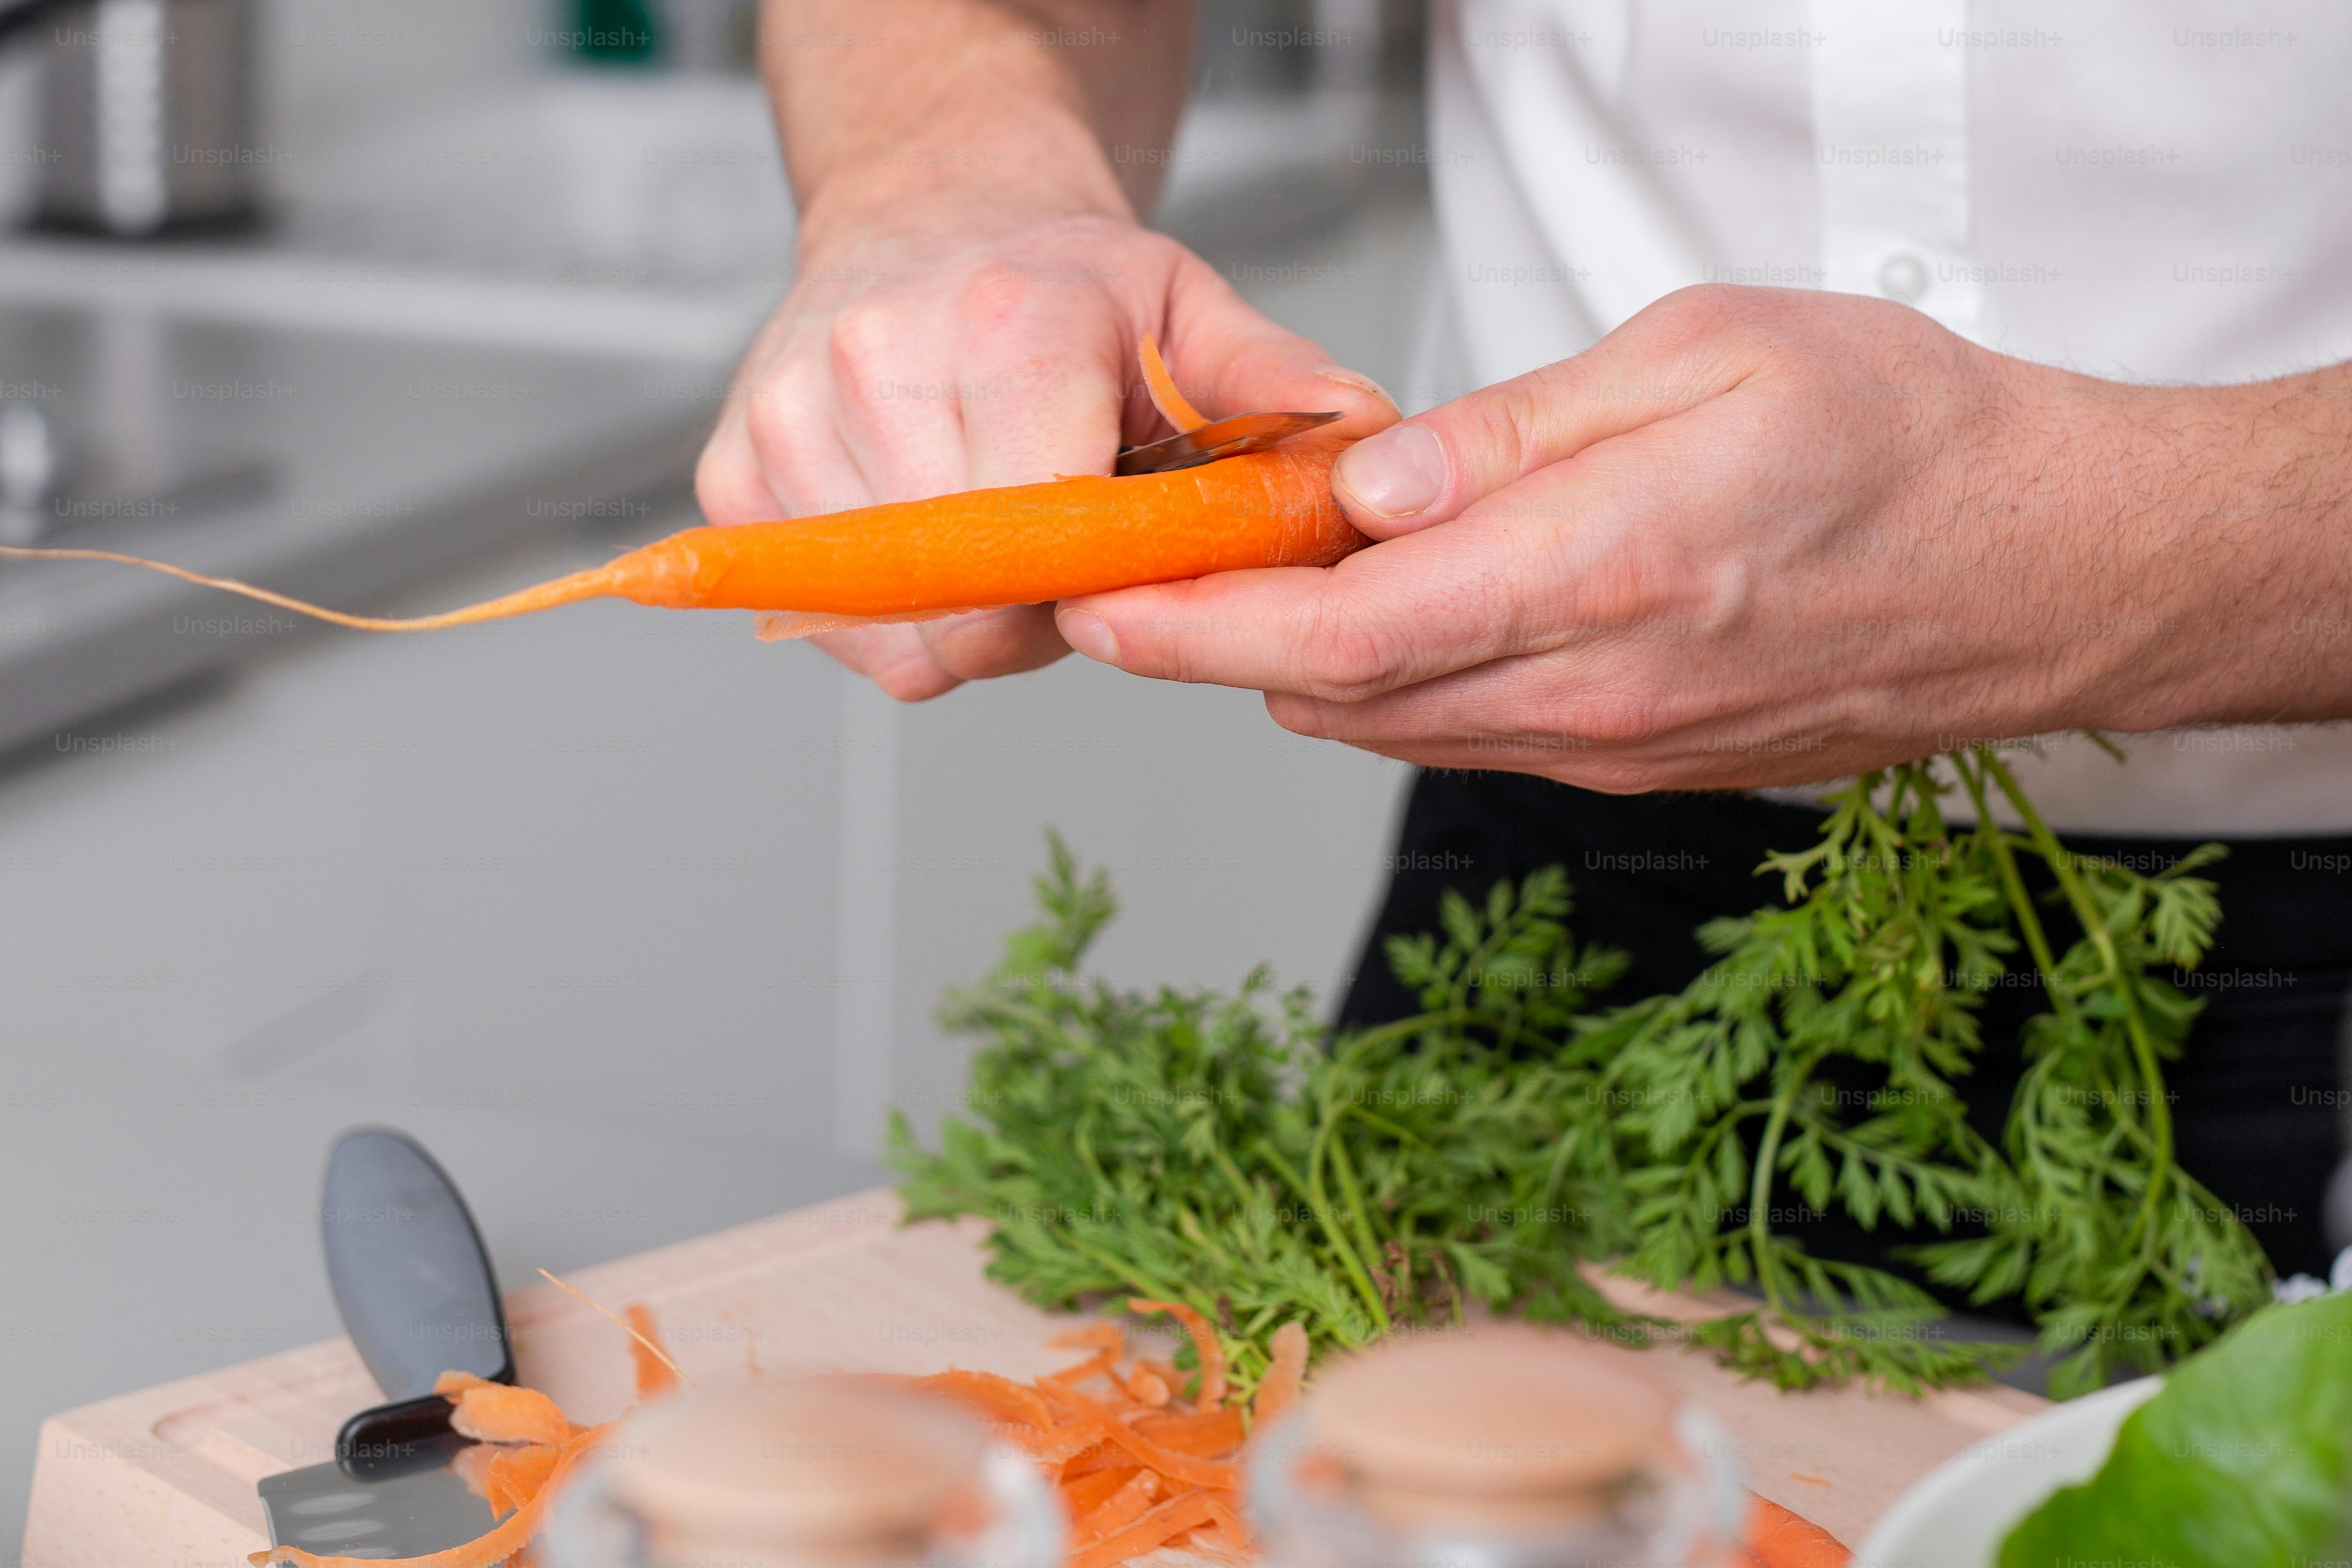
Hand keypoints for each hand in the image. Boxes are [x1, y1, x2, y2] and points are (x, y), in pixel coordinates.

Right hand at [696, 199, 1397, 700]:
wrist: (931, 216)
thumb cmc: (1060, 284)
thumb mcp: (1192, 314)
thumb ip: (1283, 392)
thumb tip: (1367, 456)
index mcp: (1006, 324)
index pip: (1044, 537)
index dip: (1095, 585)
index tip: (1123, 560)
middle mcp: (878, 362)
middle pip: (970, 605)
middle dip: (1038, 611)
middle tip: (1068, 547)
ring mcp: (792, 418)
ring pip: (896, 630)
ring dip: (966, 619)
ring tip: (999, 530)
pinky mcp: (735, 469)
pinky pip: (826, 622)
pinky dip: (890, 616)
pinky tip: (931, 537)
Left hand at [1057, 284, 2341, 788]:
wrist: (2053, 572)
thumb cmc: (1908, 436)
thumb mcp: (1711, 355)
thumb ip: (1518, 431)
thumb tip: (1366, 481)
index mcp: (1603, 578)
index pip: (1339, 633)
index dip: (1193, 624)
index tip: (1094, 597)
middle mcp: (1595, 696)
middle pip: (1336, 697)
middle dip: (1216, 641)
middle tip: (1144, 562)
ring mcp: (1615, 753)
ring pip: (1391, 727)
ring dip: (1299, 661)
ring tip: (1252, 573)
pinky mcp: (1638, 772)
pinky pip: (1469, 736)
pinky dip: (1395, 681)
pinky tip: (1391, 608)